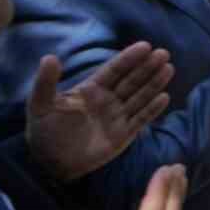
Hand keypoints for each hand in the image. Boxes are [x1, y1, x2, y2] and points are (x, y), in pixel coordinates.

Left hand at [26, 45, 172, 182]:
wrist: (49, 164)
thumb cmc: (44, 131)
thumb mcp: (41, 105)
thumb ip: (46, 82)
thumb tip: (49, 57)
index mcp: (92, 89)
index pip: (114, 70)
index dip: (129, 58)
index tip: (145, 46)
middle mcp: (108, 99)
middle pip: (132, 80)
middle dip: (147, 67)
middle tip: (163, 53)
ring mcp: (117, 116)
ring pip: (140, 96)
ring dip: (154, 83)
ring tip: (168, 68)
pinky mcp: (123, 134)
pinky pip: (141, 119)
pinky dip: (153, 109)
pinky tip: (164, 97)